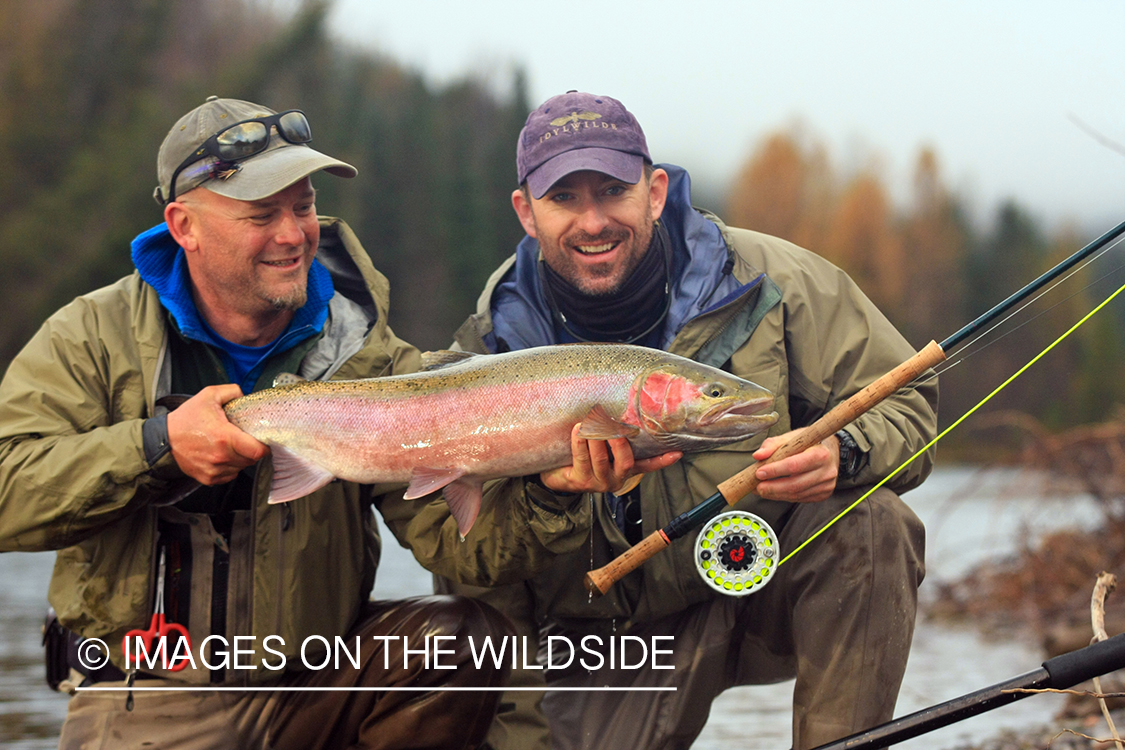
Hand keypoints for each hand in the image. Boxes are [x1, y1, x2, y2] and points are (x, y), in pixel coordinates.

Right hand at [166, 385, 268, 484]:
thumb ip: (232, 391)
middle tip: (244, 438)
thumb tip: (245, 396)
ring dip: (240, 458)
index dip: (265, 445)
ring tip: (230, 446)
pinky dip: (230, 467)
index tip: (263, 439)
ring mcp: (214, 470)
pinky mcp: (208, 478)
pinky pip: (230, 475)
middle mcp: (221, 457)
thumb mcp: (208, 395)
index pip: (258, 451)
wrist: (163, 439)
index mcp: (225, 438)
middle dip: (251, 449)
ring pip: (241, 468)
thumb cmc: (185, 418)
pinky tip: (221, 455)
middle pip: (251, 459)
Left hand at [538, 424, 680, 494]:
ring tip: (589, 422)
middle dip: (619, 442)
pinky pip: (582, 459)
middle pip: (625, 462)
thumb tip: (617, 409)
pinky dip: (580, 441)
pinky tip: (577, 430)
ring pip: (602, 459)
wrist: (555, 471)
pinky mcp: (580, 481)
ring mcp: (598, 482)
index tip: (677, 453)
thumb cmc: (580, 454)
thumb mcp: (600, 445)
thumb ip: (612, 434)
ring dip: (595, 438)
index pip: (646, 466)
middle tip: (612, 425)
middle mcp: (614, 478)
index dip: (661, 461)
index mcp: (623, 469)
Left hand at [751, 429, 839, 502]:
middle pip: (795, 484)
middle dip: (772, 487)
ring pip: (796, 494)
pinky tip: (774, 492)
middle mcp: (826, 471)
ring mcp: (826, 485)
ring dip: (775, 494)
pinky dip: (784, 497)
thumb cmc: (810, 443)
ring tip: (761, 489)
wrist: (830, 450)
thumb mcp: (791, 437)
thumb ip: (772, 444)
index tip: (759, 472)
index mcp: (820, 453)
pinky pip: (800, 498)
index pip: (794, 465)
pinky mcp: (823, 494)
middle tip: (757, 486)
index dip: (775, 471)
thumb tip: (758, 455)